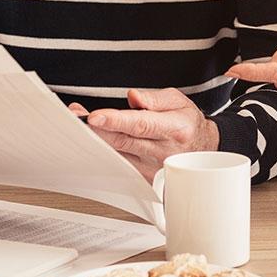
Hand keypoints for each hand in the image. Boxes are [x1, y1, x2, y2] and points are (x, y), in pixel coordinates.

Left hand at [74, 90, 219, 181]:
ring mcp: (153, 168)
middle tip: (76, 118)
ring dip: (95, 141)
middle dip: (97, 129)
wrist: (201, 149)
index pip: (141, 124)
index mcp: (175, 128)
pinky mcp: (144, 179)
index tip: (95, 116)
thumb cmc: (187, 124)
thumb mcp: (178, 101)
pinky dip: (102, 154)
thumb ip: (154, 98)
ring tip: (78, 125)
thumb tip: (133, 97)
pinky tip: (91, 142)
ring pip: (117, 155)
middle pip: (123, 141)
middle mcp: (163, 151)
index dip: (116, 120)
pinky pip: (118, 166)